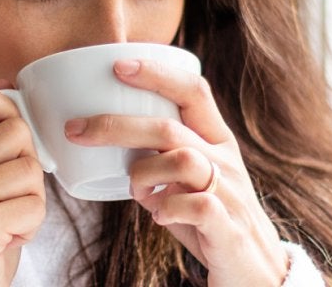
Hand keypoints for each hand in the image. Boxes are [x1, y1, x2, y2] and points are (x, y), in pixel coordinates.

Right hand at [0, 80, 45, 286]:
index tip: (9, 141)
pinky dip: (32, 224)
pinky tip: (7, 237)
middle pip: (17, 130)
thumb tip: (4, 81)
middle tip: (8, 194)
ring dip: (33, 198)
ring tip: (8, 216)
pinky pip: (34, 204)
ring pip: (31, 168)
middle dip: (29, 164)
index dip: (5, 107)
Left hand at [65, 59, 288, 286]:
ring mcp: (230, 191)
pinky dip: (166, 208)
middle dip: (117, 126)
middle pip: (170, 127)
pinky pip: (195, 205)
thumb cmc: (209, 209)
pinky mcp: (228, 225)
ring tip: (135, 191)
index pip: (193, 91)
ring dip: (142, 175)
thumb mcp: (193, 172)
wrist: (255, 265)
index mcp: (217, 137)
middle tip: (77, 129)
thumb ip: (162, 151)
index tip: (118, 66)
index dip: (157, 74)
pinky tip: (159, 216)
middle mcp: (225, 158)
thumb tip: (104, 132)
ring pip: (181, 160)